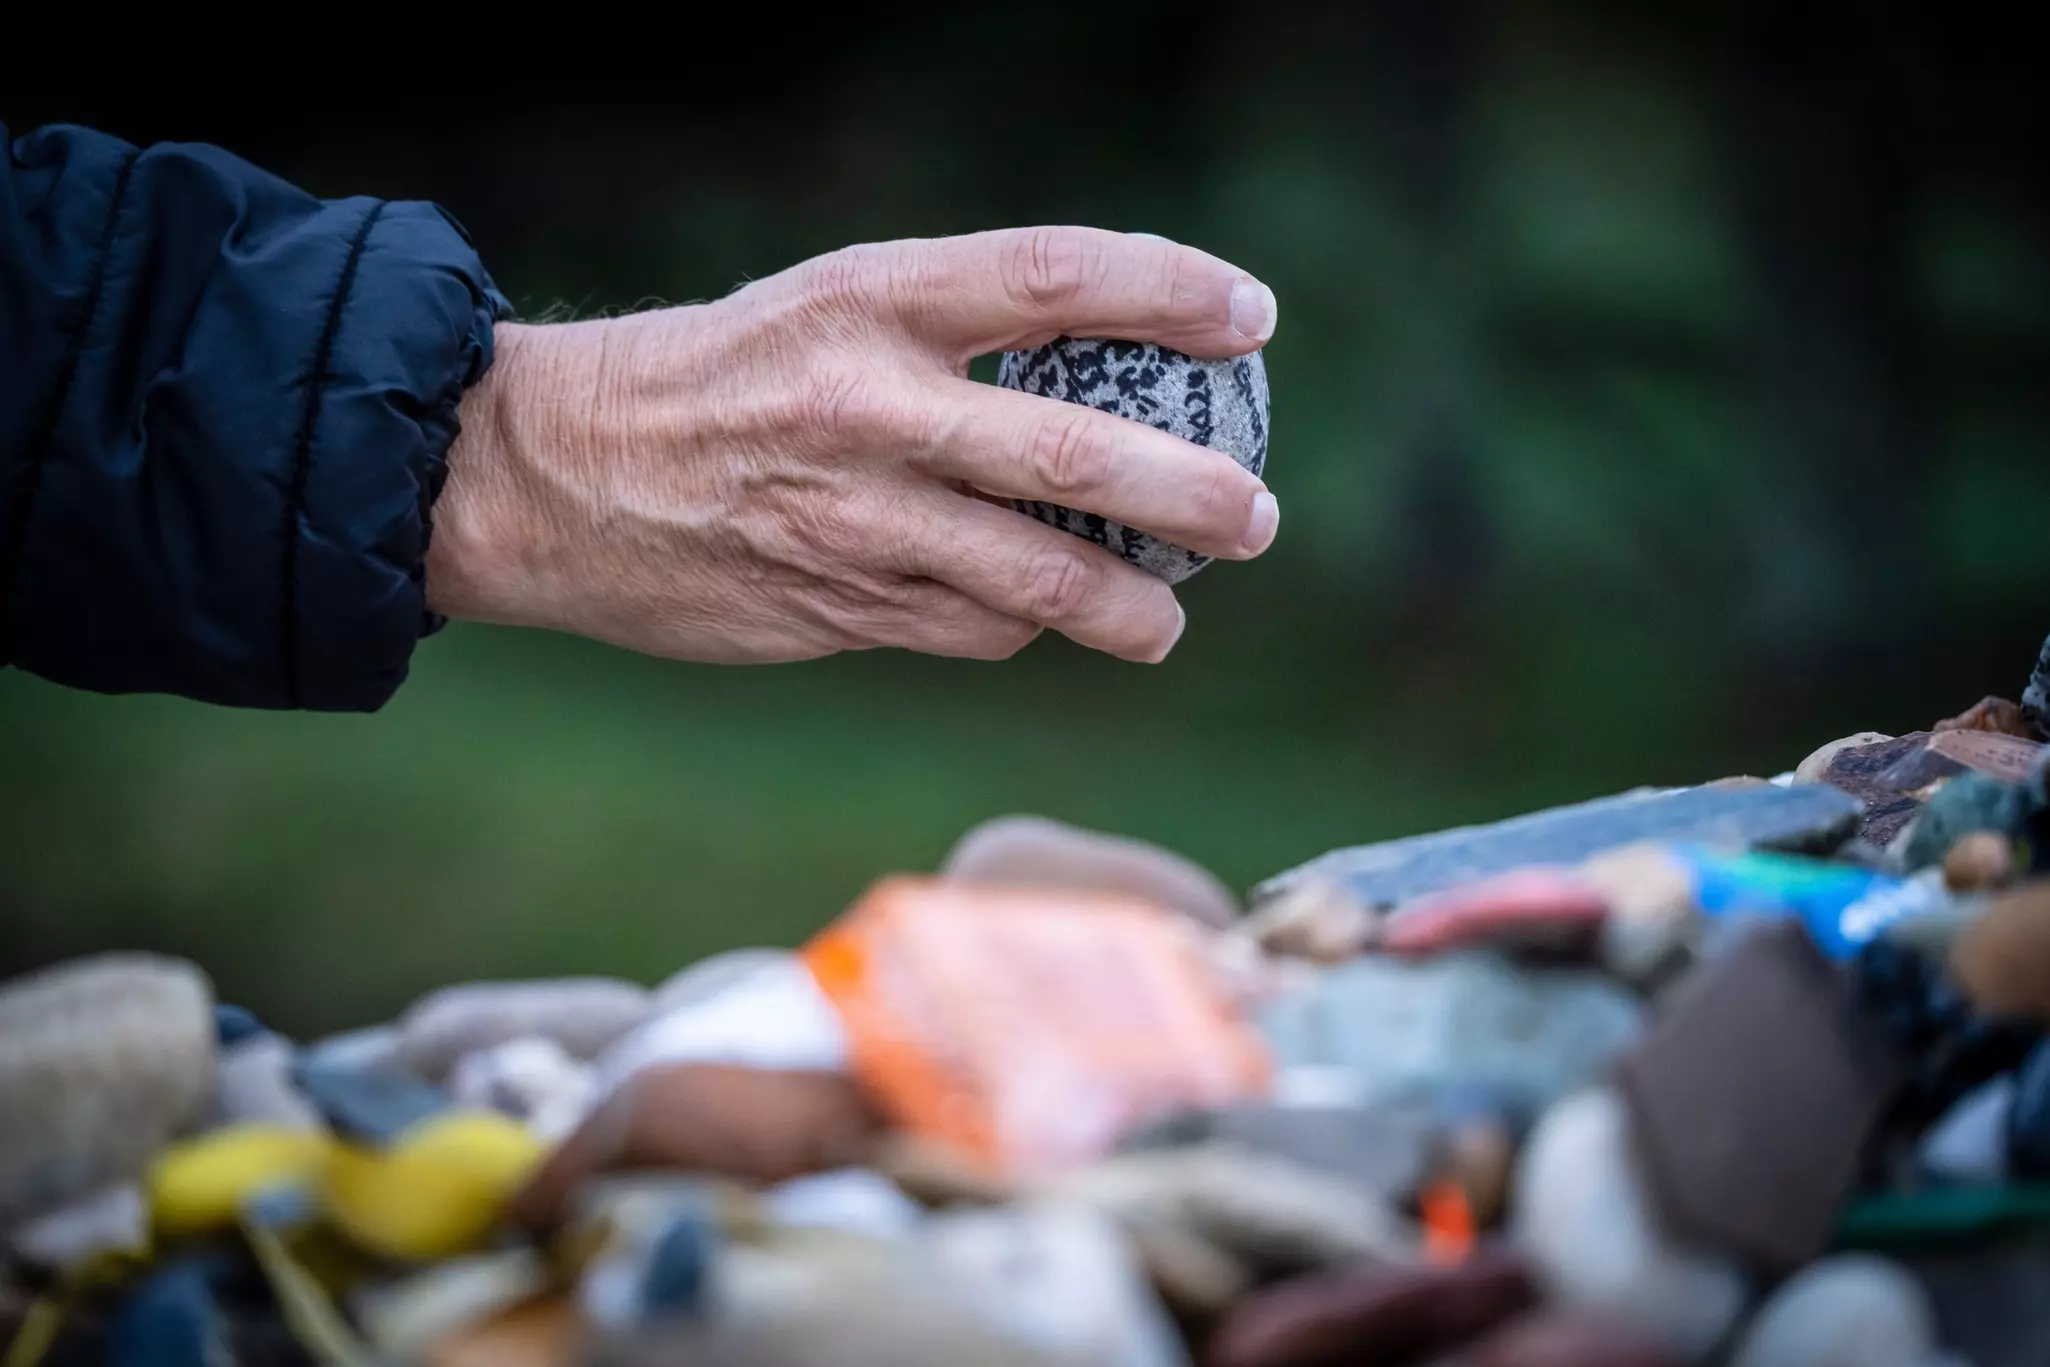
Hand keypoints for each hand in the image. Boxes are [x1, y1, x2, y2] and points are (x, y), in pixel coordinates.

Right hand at [426, 227, 1279, 663]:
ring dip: (1124, 608)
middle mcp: (869, 406)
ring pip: (1032, 575)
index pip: (1057, 275)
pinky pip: (968, 628)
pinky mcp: (832, 607)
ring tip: (1166, 621)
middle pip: (1072, 448)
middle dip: (1187, 492)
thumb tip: (1100, 377)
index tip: (1251, 316)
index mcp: (872, 299)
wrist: (553, 474)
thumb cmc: (716, 377)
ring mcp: (853, 518)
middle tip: (1255, 519)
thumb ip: (952, 336)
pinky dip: (1019, 626)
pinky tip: (1033, 619)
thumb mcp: (827, 308)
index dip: (1172, 288)